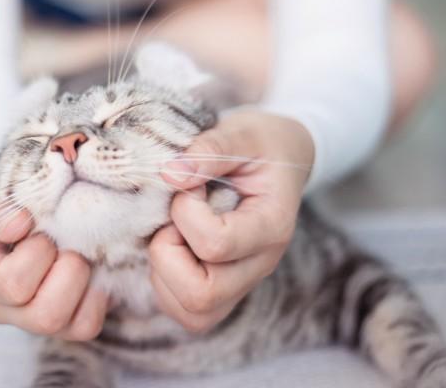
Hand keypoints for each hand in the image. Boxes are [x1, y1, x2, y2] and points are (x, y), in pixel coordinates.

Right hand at [0, 185, 107, 340]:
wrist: (24, 207)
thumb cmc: (8, 199)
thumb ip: (2, 204)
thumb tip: (20, 223)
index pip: (11, 283)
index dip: (37, 252)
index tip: (37, 225)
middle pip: (44, 316)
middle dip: (69, 272)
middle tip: (67, 244)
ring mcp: (28, 321)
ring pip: (68, 326)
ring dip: (84, 284)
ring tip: (78, 256)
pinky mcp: (59, 325)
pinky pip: (87, 326)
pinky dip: (97, 297)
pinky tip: (89, 271)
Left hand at [149, 109, 313, 332]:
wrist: (281, 158)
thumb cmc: (262, 145)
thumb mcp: (243, 133)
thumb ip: (210, 149)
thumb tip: (168, 174)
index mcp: (271, 226)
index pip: (216, 244)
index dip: (186, 213)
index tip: (187, 184)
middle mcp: (259, 265)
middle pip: (202, 295)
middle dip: (167, 253)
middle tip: (171, 219)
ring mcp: (241, 283)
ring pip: (191, 312)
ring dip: (164, 272)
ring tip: (172, 232)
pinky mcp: (222, 291)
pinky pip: (185, 311)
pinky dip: (165, 284)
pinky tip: (172, 245)